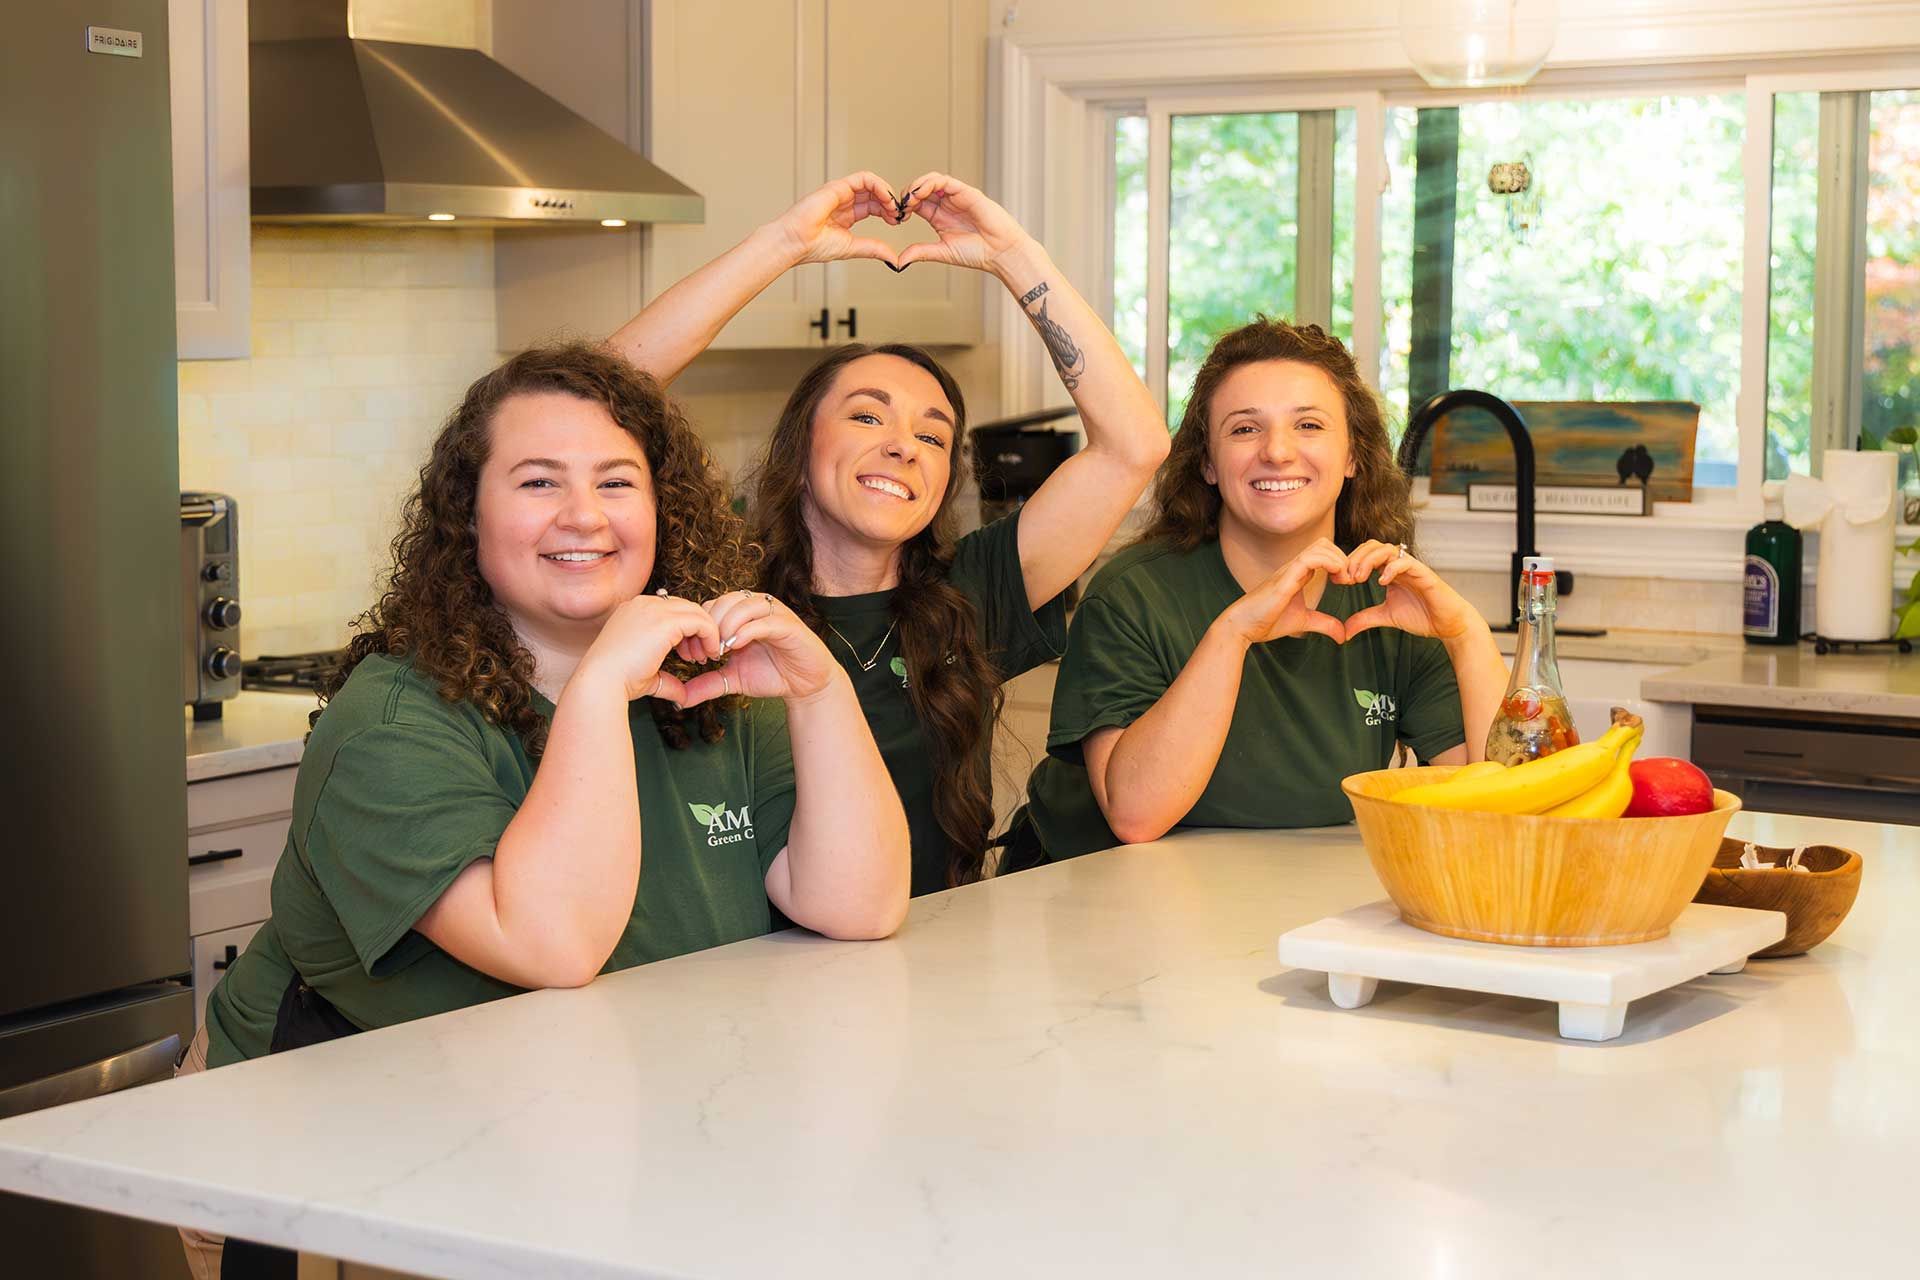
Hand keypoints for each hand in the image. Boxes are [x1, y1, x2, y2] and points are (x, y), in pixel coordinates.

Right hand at [575, 593, 722, 702]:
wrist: (601, 682)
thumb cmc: (616, 682)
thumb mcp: (646, 675)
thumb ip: (666, 679)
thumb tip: (682, 696)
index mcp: (633, 611)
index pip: (670, 610)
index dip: (685, 631)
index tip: (690, 654)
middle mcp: (642, 604)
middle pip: (684, 607)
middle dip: (697, 631)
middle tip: (702, 656)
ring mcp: (653, 609)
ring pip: (695, 612)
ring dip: (706, 633)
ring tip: (704, 658)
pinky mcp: (665, 621)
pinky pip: (700, 621)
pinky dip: (710, 635)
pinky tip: (710, 654)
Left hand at [679, 591, 839, 705]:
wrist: (806, 685)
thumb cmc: (772, 674)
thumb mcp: (733, 679)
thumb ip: (708, 683)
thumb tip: (681, 699)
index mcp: (741, 615)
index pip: (711, 607)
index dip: (698, 628)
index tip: (692, 655)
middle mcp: (757, 608)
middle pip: (724, 601)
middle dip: (709, 626)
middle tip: (705, 653)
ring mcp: (774, 614)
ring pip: (743, 605)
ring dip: (727, 625)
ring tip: (721, 650)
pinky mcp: (790, 625)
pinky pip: (765, 620)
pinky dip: (747, 631)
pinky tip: (736, 647)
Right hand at [771, 172, 900, 267]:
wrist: (795, 242)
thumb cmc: (814, 247)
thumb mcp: (852, 248)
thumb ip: (873, 248)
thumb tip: (894, 258)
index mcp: (846, 215)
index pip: (873, 206)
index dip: (888, 211)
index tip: (898, 221)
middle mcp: (843, 202)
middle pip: (874, 194)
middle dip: (890, 202)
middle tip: (899, 215)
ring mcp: (840, 193)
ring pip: (870, 183)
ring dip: (886, 193)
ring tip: (894, 207)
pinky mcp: (837, 187)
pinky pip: (863, 178)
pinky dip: (879, 185)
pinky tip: (886, 198)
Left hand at [896, 172, 1036, 272]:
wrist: (1000, 253)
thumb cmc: (977, 253)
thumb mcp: (942, 252)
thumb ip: (920, 252)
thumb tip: (898, 261)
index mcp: (939, 217)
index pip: (916, 203)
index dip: (904, 206)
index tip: (897, 218)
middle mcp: (946, 204)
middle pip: (921, 189)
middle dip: (907, 195)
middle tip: (900, 207)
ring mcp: (956, 196)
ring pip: (930, 180)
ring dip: (916, 186)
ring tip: (909, 199)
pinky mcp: (966, 192)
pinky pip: (944, 180)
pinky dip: (929, 183)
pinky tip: (921, 194)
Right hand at [1216, 538, 1348, 646]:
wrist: (1242, 626)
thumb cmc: (1267, 621)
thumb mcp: (1303, 622)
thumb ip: (1324, 624)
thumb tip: (1343, 635)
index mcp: (1299, 573)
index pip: (1324, 552)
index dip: (1341, 562)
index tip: (1348, 582)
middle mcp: (1295, 567)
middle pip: (1324, 543)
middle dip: (1343, 557)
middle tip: (1350, 580)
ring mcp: (1290, 569)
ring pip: (1320, 546)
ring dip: (1339, 559)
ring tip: (1345, 580)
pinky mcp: (1285, 577)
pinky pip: (1310, 559)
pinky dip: (1330, 563)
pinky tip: (1337, 579)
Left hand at [1338, 541, 1481, 642]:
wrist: (1449, 624)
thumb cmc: (1422, 616)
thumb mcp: (1386, 616)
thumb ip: (1365, 618)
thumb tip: (1344, 631)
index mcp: (1389, 571)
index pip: (1365, 554)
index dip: (1350, 563)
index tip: (1340, 581)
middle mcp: (1399, 565)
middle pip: (1372, 546)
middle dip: (1355, 558)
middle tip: (1346, 578)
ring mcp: (1412, 568)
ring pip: (1387, 549)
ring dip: (1368, 560)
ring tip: (1359, 578)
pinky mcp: (1425, 574)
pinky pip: (1407, 562)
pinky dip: (1392, 568)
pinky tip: (1382, 582)